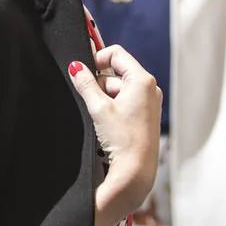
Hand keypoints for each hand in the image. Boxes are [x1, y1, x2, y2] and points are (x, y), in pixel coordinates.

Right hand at [70, 45, 161, 225]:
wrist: (136, 171)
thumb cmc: (123, 140)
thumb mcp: (99, 108)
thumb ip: (85, 83)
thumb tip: (75, 67)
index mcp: (142, 80)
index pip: (116, 54)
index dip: (97, 59)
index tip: (84, 72)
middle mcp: (150, 88)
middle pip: (117, 72)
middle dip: (100, 84)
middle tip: (91, 102)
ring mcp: (149, 102)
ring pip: (119, 88)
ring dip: (105, 98)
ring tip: (101, 119)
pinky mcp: (145, 115)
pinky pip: (125, 101)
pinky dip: (113, 107)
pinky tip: (108, 124)